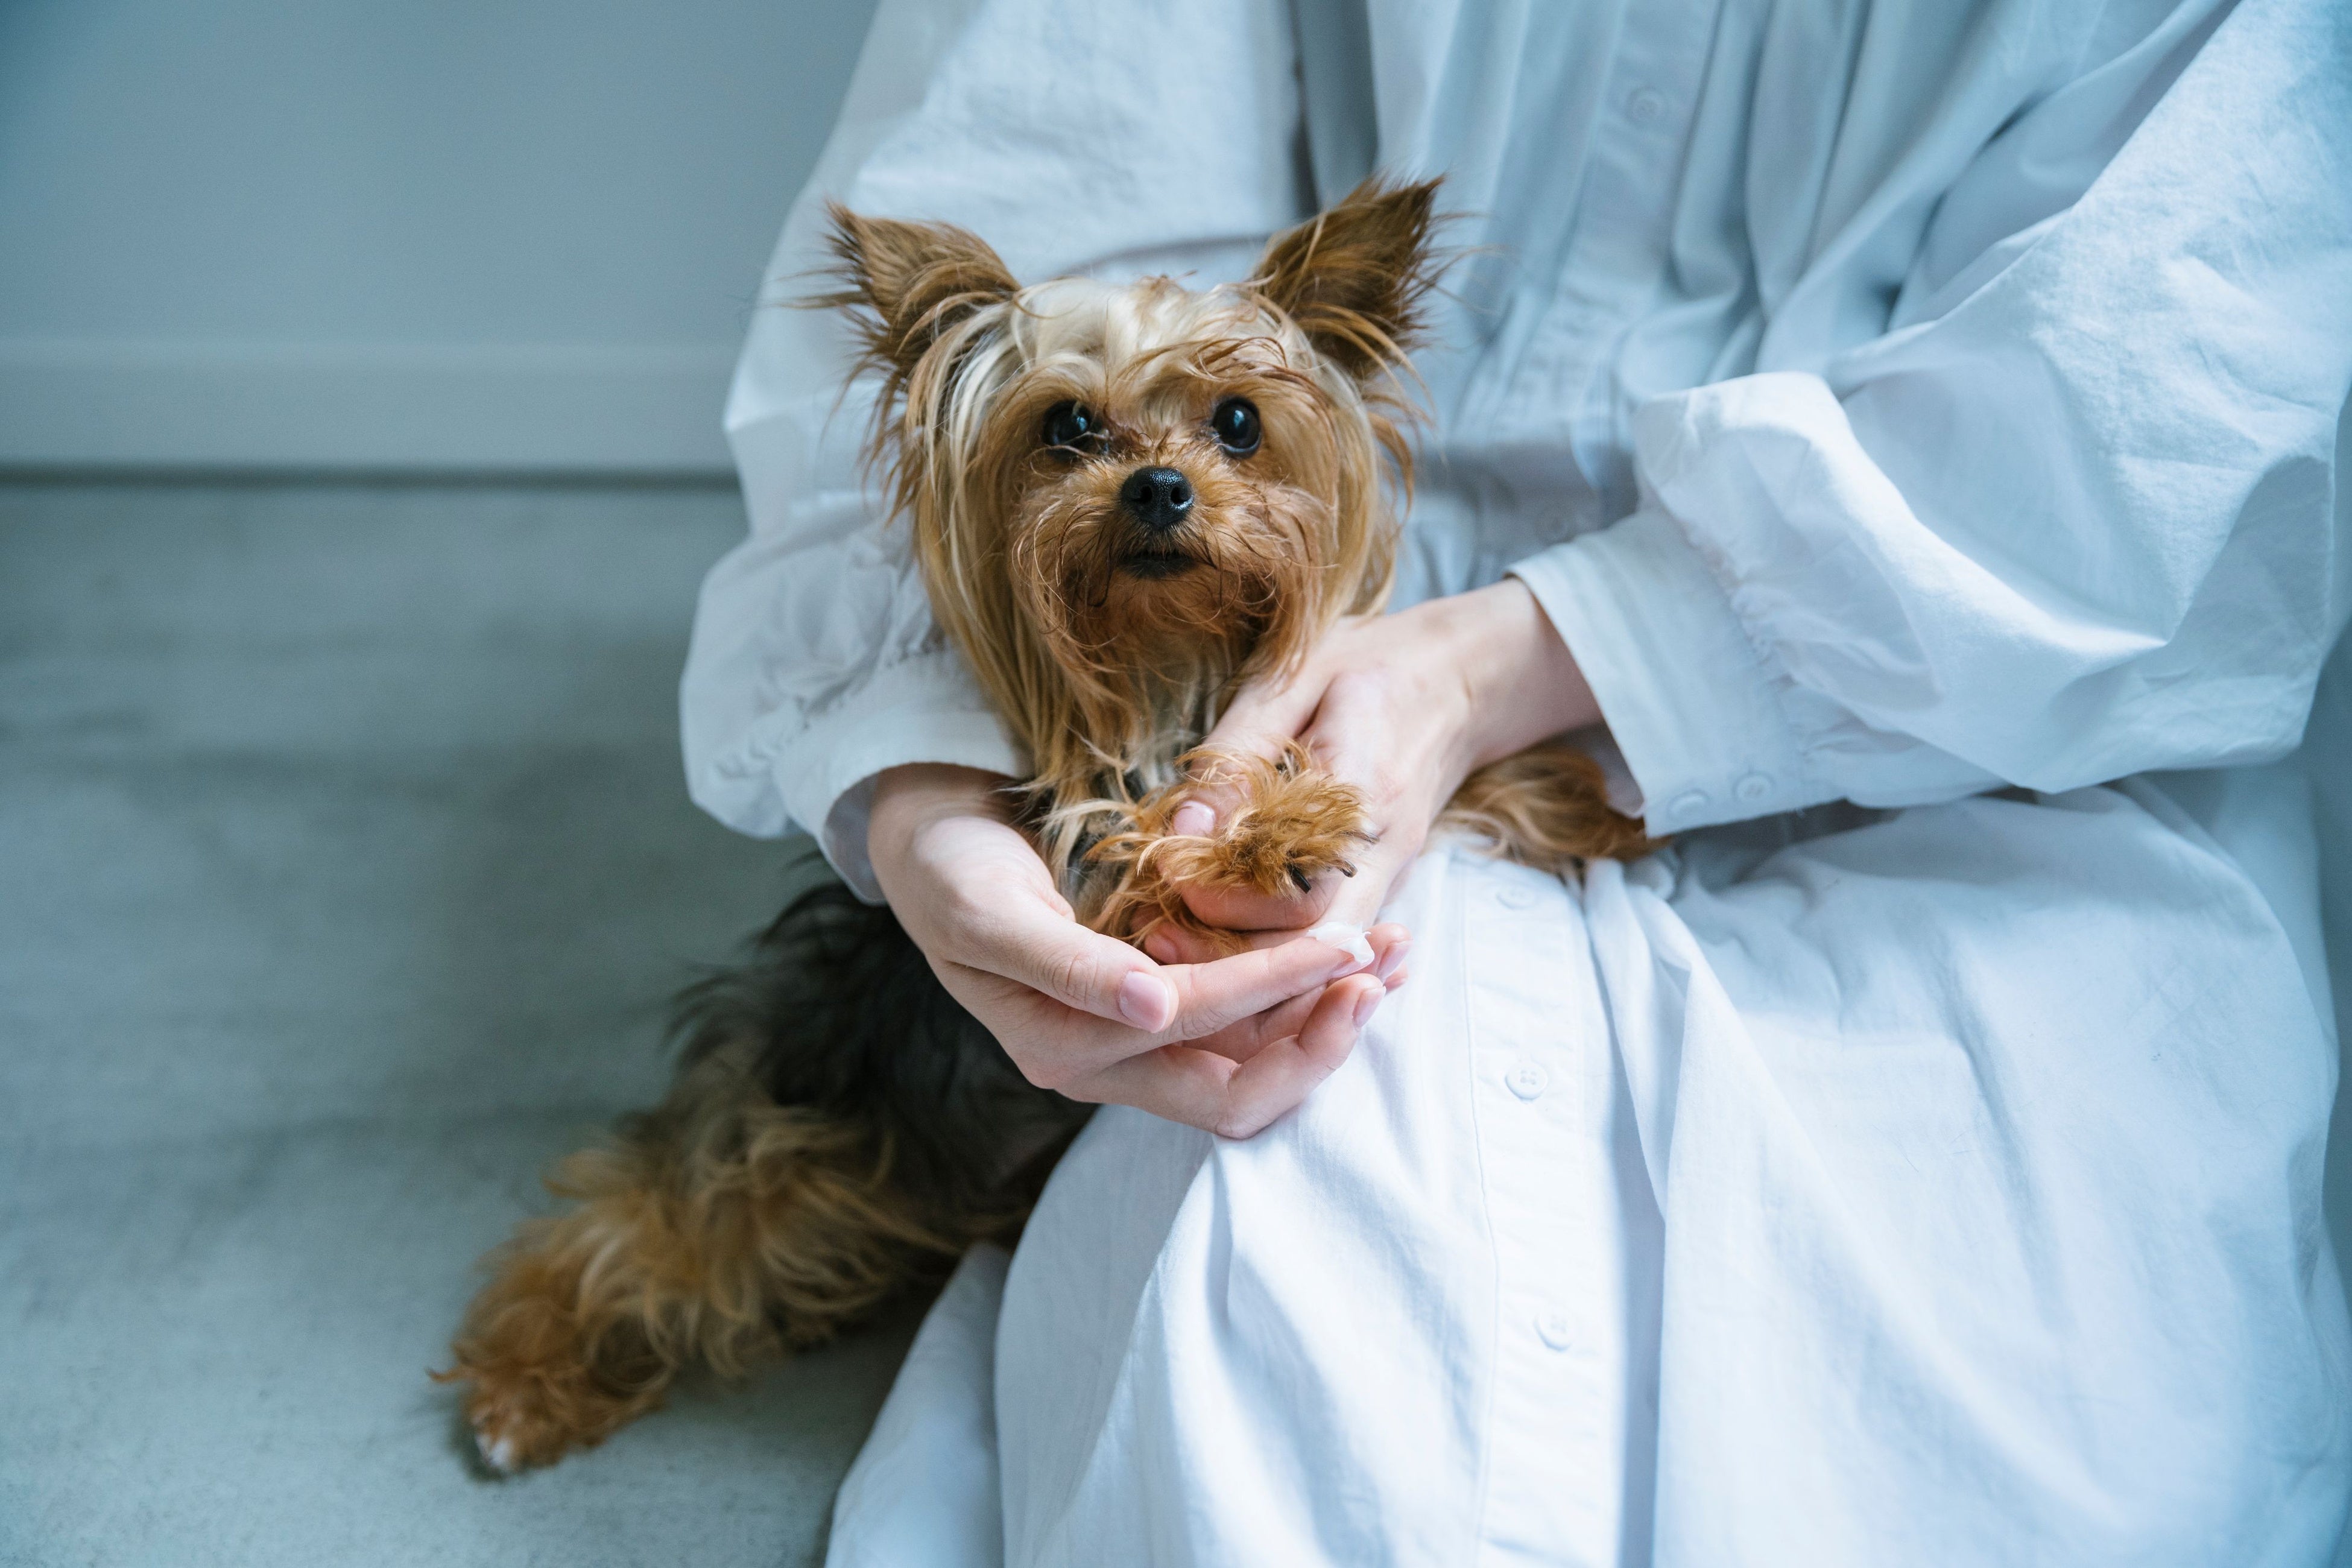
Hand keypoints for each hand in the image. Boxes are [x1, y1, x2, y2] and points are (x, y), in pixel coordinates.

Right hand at [866, 764, 1406, 1138]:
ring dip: (1328, 1013)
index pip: (1199, 1039)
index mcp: (1065, 1051)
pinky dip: (1306, 991)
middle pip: (1242, 1090)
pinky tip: (1355, 953)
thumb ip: (1066, 965)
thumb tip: (1149, 1012)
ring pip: (1255, 1061)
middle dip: (1323, 1034)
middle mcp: (1110, 1062)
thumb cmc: (950, 873)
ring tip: (1395, 950)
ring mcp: (1139, 1042)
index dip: (1278, 995)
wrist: (931, 848)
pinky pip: (1248, 1024)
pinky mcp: (1160, 1010)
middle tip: (1387, 959)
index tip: (1349, 944)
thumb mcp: (988, 911)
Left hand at [1147, 579, 1598, 956]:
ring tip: (1176, 945)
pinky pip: (1333, 939)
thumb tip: (1181, 835)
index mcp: (1362, 789)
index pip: (1303, 889)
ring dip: (1251, 968)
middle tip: (1158, 939)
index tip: (1173, 879)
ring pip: (1325, 958)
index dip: (1231, 899)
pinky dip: (1277, 953)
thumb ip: (1235, 760)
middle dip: (1231, 958)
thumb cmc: (1363, 665)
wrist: (1459, 678)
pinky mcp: (1382, 885)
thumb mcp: (1289, 682)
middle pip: (1312, 948)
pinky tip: (1218, 937)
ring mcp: (1390, 874)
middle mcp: (1384, 849)